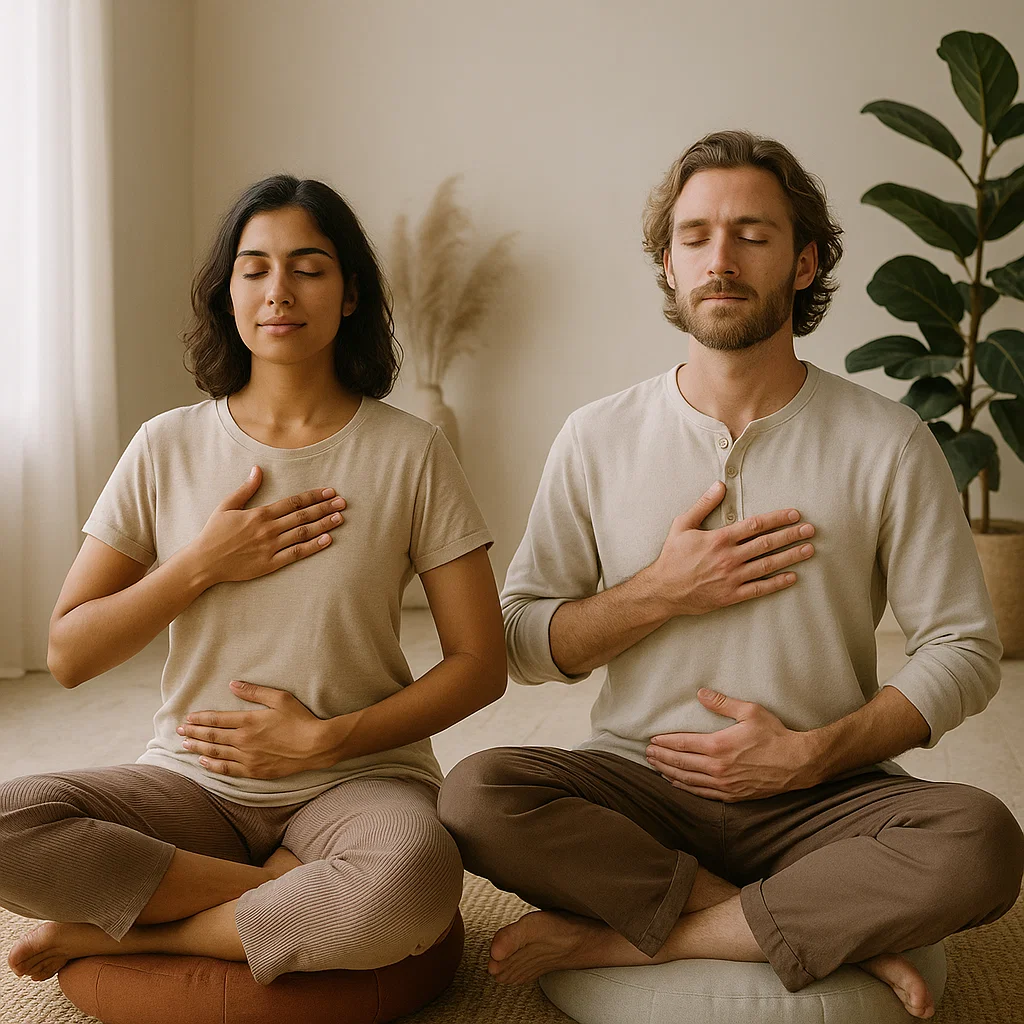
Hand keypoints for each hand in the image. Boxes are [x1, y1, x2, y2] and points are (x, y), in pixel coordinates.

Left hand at [177, 680, 332, 778]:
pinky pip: (227, 769)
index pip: (217, 720)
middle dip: (193, 733)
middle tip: (178, 731)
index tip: (188, 719)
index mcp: (249, 721)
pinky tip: (204, 762)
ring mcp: (248, 758)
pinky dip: (213, 766)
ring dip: (199, 749)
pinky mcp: (254, 771)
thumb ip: (254, 691)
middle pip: (212, 737)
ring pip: (216, 753)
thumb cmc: (300, 719)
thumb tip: (233, 684)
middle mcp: (244, 740)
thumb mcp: (280, 698)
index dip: (200, 719)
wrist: (316, 746)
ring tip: (185, 746)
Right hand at [189, 467, 347, 586]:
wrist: (204, 561)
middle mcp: (268, 529)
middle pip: (302, 516)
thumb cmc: (214, 533)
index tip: (329, 492)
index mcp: (259, 514)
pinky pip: (295, 554)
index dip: (313, 496)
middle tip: (343, 503)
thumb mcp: (227, 506)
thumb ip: (246, 489)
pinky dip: (312, 547)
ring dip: (323, 524)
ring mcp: (270, 547)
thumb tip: (257, 469)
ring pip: (303, 533)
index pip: (293, 502)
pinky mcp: (270, 563)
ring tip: (340, 518)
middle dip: (324, 508)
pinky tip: (327, 540)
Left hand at [645, 688, 819, 800]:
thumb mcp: (750, 711)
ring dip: (669, 773)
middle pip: (681, 763)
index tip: (652, 740)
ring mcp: (724, 784)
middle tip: (646, 754)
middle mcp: (718, 767)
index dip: (665, 742)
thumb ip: (722, 703)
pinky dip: (685, 787)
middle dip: (661, 758)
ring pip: (688, 780)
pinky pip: (702, 793)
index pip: (683, 744)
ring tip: (655, 767)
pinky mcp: (732, 795)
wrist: (798, 763)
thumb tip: (701, 693)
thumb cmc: (775, 735)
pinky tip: (676, 783)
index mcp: (719, 746)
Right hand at [647, 481, 816, 615]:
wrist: (663, 590)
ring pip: (768, 565)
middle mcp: (729, 557)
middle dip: (791, 535)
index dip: (777, 519)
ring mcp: (732, 578)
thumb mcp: (682, 525)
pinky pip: (759, 588)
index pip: (755, 525)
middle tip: (811, 529)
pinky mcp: (732, 595)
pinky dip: (777, 583)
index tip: (794, 514)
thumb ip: (703, 505)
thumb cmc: (672, 556)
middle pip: (767, 543)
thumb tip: (720, 485)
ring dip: (790, 556)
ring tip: (809, 549)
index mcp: (719, 539)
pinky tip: (792, 577)